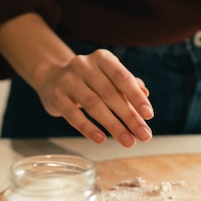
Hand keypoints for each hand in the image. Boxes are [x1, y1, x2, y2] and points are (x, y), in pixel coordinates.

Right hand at [0, 12, 153, 147]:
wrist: (52, 77)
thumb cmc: (91, 80)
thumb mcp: (110, 77)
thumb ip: (129, 86)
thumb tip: (146, 95)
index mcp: (103, 58)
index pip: (123, 78)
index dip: (137, 97)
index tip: (149, 115)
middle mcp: (84, 65)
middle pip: (110, 94)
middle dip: (130, 117)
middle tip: (144, 136)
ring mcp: (68, 80)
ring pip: (94, 105)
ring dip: (114, 126)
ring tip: (128, 141)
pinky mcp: (55, 96)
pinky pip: (73, 115)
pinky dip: (88, 128)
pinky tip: (101, 139)